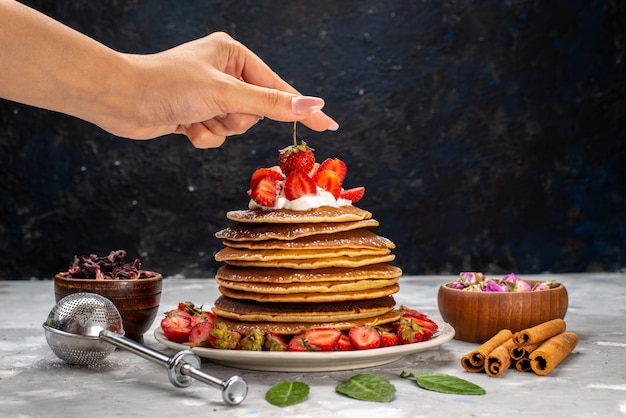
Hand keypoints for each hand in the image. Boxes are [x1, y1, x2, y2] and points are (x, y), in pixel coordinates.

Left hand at [115, 32, 338, 147]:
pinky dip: (203, 135)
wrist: (120, 99)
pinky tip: (183, 124)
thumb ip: (271, 103)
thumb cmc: (169, 84)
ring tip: (194, 115)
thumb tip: (311, 105)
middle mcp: (224, 72)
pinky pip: (216, 135)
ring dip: (217, 127)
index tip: (329, 125)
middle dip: (236, 118)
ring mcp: (210, 94)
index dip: (301, 108)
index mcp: (234, 54)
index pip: (278, 87)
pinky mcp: (196, 113)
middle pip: (255, 112)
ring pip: (236, 127)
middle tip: (214, 109)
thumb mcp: (226, 93)